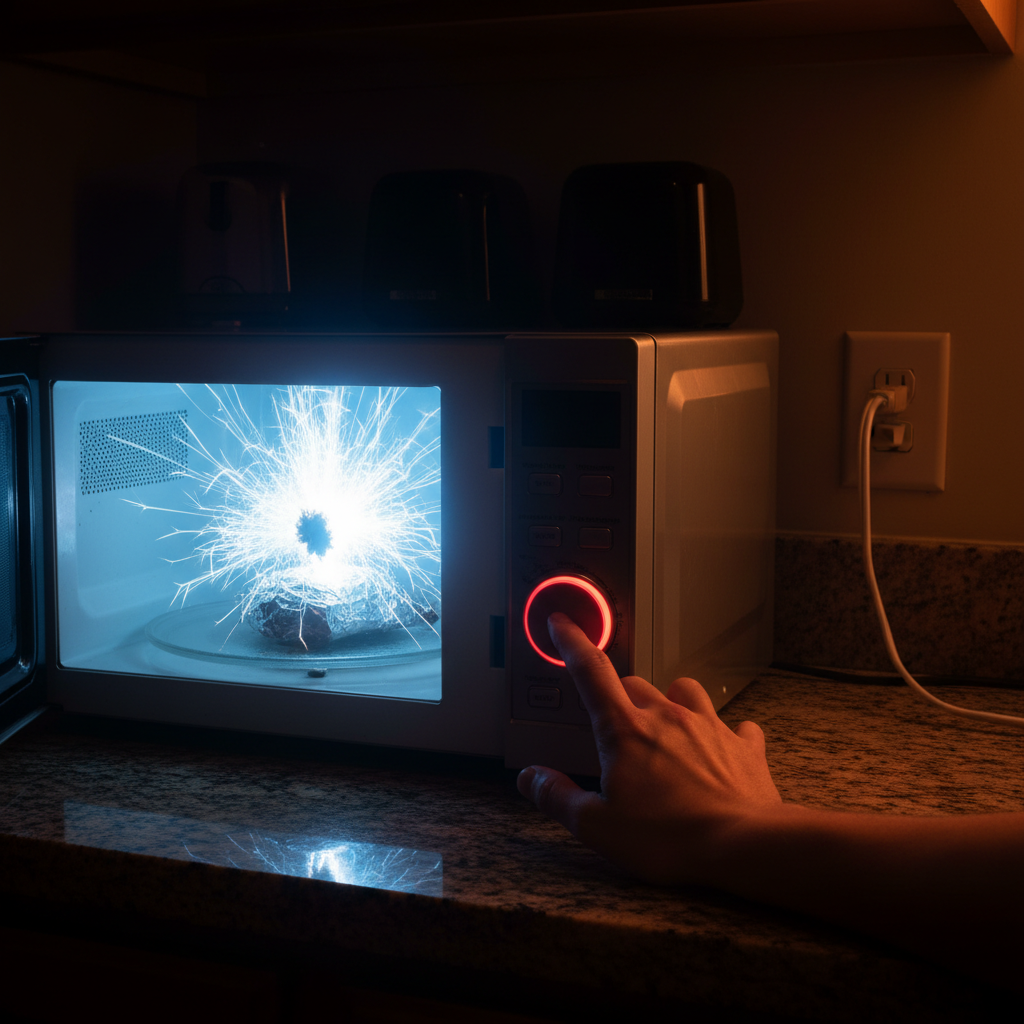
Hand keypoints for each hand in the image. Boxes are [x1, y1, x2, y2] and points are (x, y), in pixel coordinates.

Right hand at [517, 612, 781, 883]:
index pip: (591, 671)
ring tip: (666, 725)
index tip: (561, 625)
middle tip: (615, 725)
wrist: (744, 846)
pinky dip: (725, 733)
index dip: (572, 643)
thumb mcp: (597, 827)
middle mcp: (666, 718)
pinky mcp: (741, 746)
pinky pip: (735, 725)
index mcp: (625, 731)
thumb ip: (558, 797)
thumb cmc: (670, 838)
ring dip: (671, 701)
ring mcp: (708, 727)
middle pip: (634, 684)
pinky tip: (721, 749)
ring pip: (684, 690)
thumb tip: (531, 779)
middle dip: (619, 696)